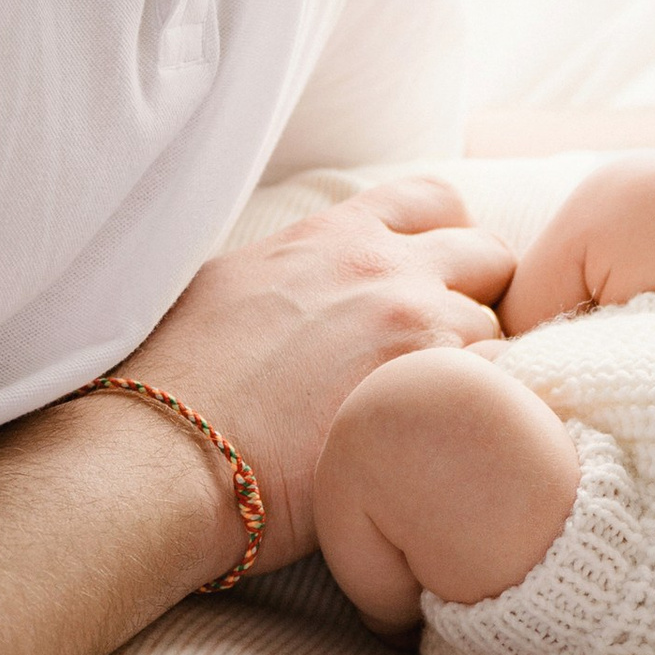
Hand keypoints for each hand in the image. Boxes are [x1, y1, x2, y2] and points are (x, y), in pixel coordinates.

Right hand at [116, 178, 515, 574]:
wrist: (158, 456)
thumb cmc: (171, 385)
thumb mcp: (230, 287)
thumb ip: (295, 271)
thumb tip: (307, 285)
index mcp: (335, 235)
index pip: (434, 198)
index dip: (450, 237)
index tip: (442, 278)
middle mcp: (386, 267)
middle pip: (489, 255)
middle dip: (483, 296)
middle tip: (450, 350)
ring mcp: (416, 325)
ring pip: (493, 330)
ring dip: (477, 366)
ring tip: (434, 412)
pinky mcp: (431, 391)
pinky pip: (496, 389)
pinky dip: (481, 412)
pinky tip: (449, 440)